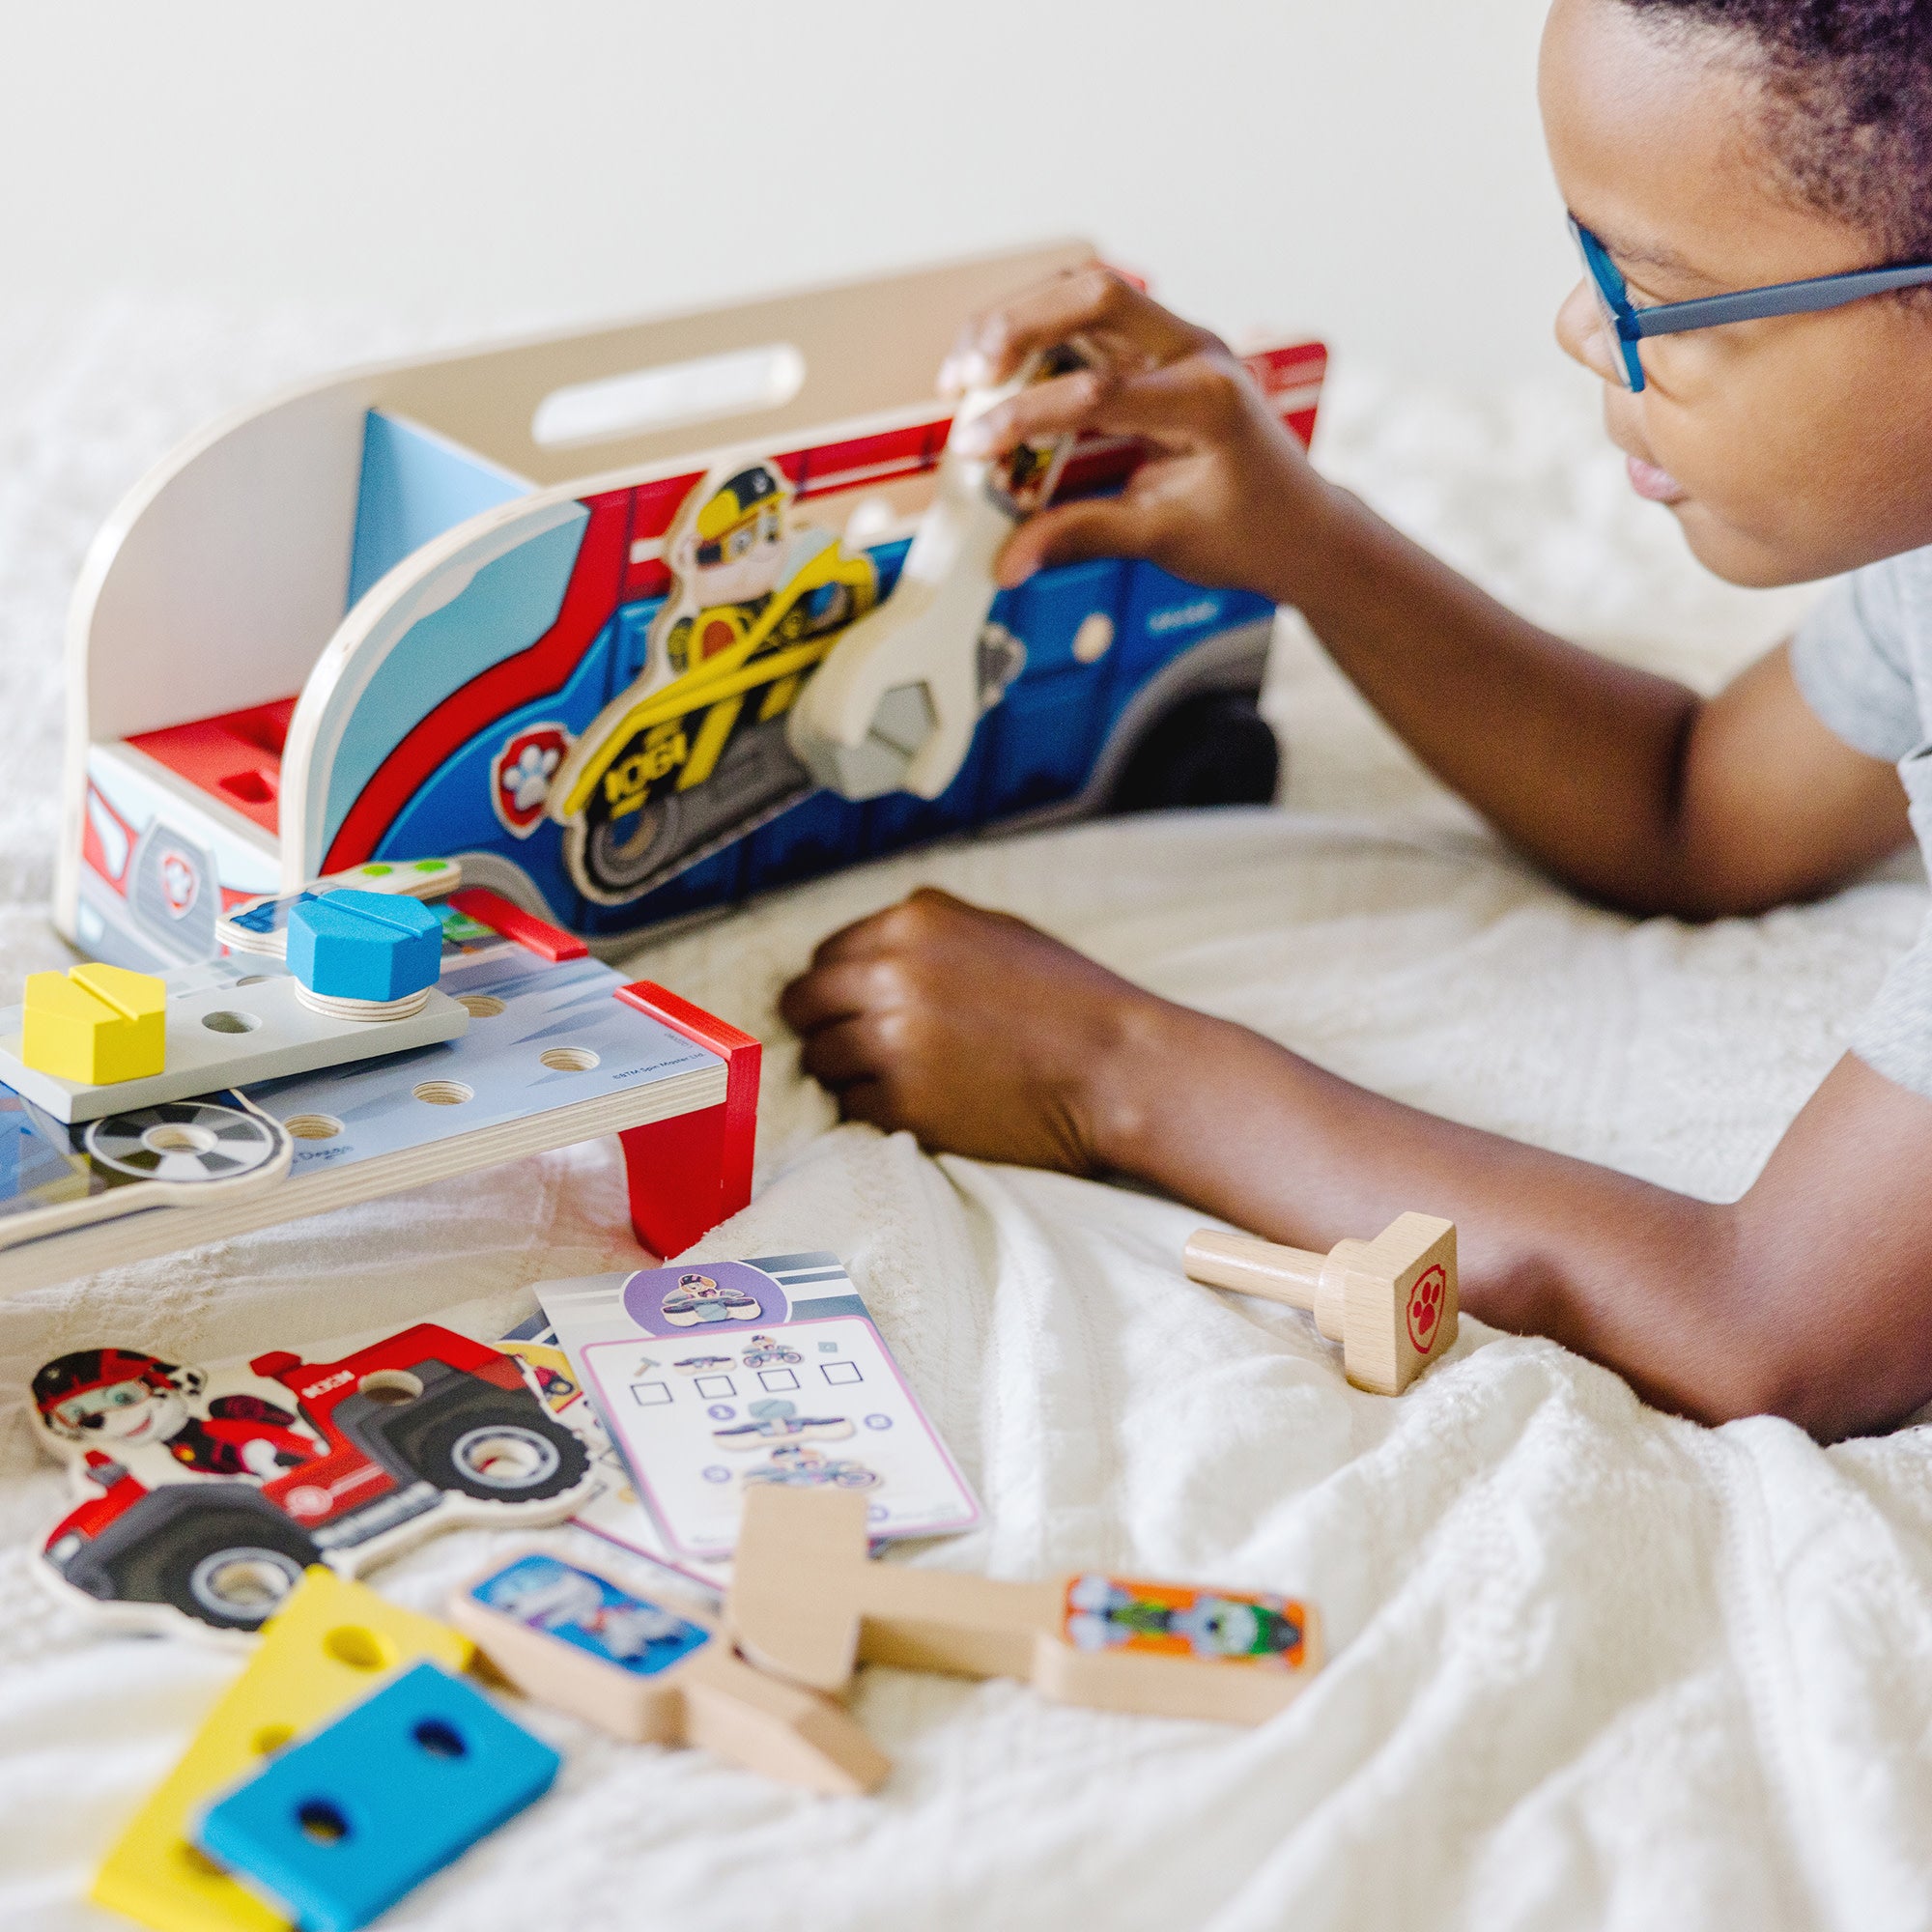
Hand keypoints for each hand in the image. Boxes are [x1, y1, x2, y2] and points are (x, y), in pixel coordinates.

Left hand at [777, 887, 1175, 1173]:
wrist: (1118, 1069)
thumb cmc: (1072, 1001)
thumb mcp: (998, 931)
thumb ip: (925, 930)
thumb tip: (867, 947)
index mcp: (913, 921)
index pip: (825, 955)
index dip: (834, 985)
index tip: (847, 1007)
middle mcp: (892, 975)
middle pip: (805, 1004)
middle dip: (821, 1026)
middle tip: (847, 1047)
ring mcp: (893, 1042)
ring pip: (820, 1059)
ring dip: (844, 1072)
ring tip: (889, 1079)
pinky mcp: (903, 1104)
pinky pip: (851, 1108)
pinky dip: (874, 1111)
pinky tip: (917, 1106)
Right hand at [937, 266, 1341, 598]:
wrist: (1302, 527)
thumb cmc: (1250, 534)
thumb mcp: (1164, 539)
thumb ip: (1082, 538)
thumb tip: (1007, 560)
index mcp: (1208, 401)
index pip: (1099, 390)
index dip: (1025, 416)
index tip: (974, 448)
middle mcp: (1197, 351)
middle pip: (1096, 294)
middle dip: (1017, 326)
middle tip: (964, 379)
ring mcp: (1180, 342)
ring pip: (1088, 290)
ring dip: (1020, 319)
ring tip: (966, 370)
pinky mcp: (1161, 348)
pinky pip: (1092, 315)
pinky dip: (1038, 332)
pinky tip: (999, 370)